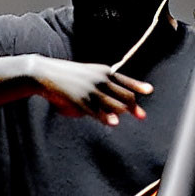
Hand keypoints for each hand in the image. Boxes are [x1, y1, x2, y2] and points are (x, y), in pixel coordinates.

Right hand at [33, 56, 152, 125]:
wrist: (44, 74)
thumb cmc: (66, 77)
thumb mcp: (87, 75)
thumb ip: (102, 87)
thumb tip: (116, 109)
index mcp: (103, 71)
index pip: (126, 80)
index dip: (139, 86)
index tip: (150, 90)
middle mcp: (101, 79)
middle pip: (125, 95)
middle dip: (134, 106)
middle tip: (141, 116)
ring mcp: (92, 90)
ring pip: (115, 105)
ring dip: (120, 113)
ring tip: (120, 119)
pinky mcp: (82, 101)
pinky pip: (98, 112)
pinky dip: (107, 118)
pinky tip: (113, 123)